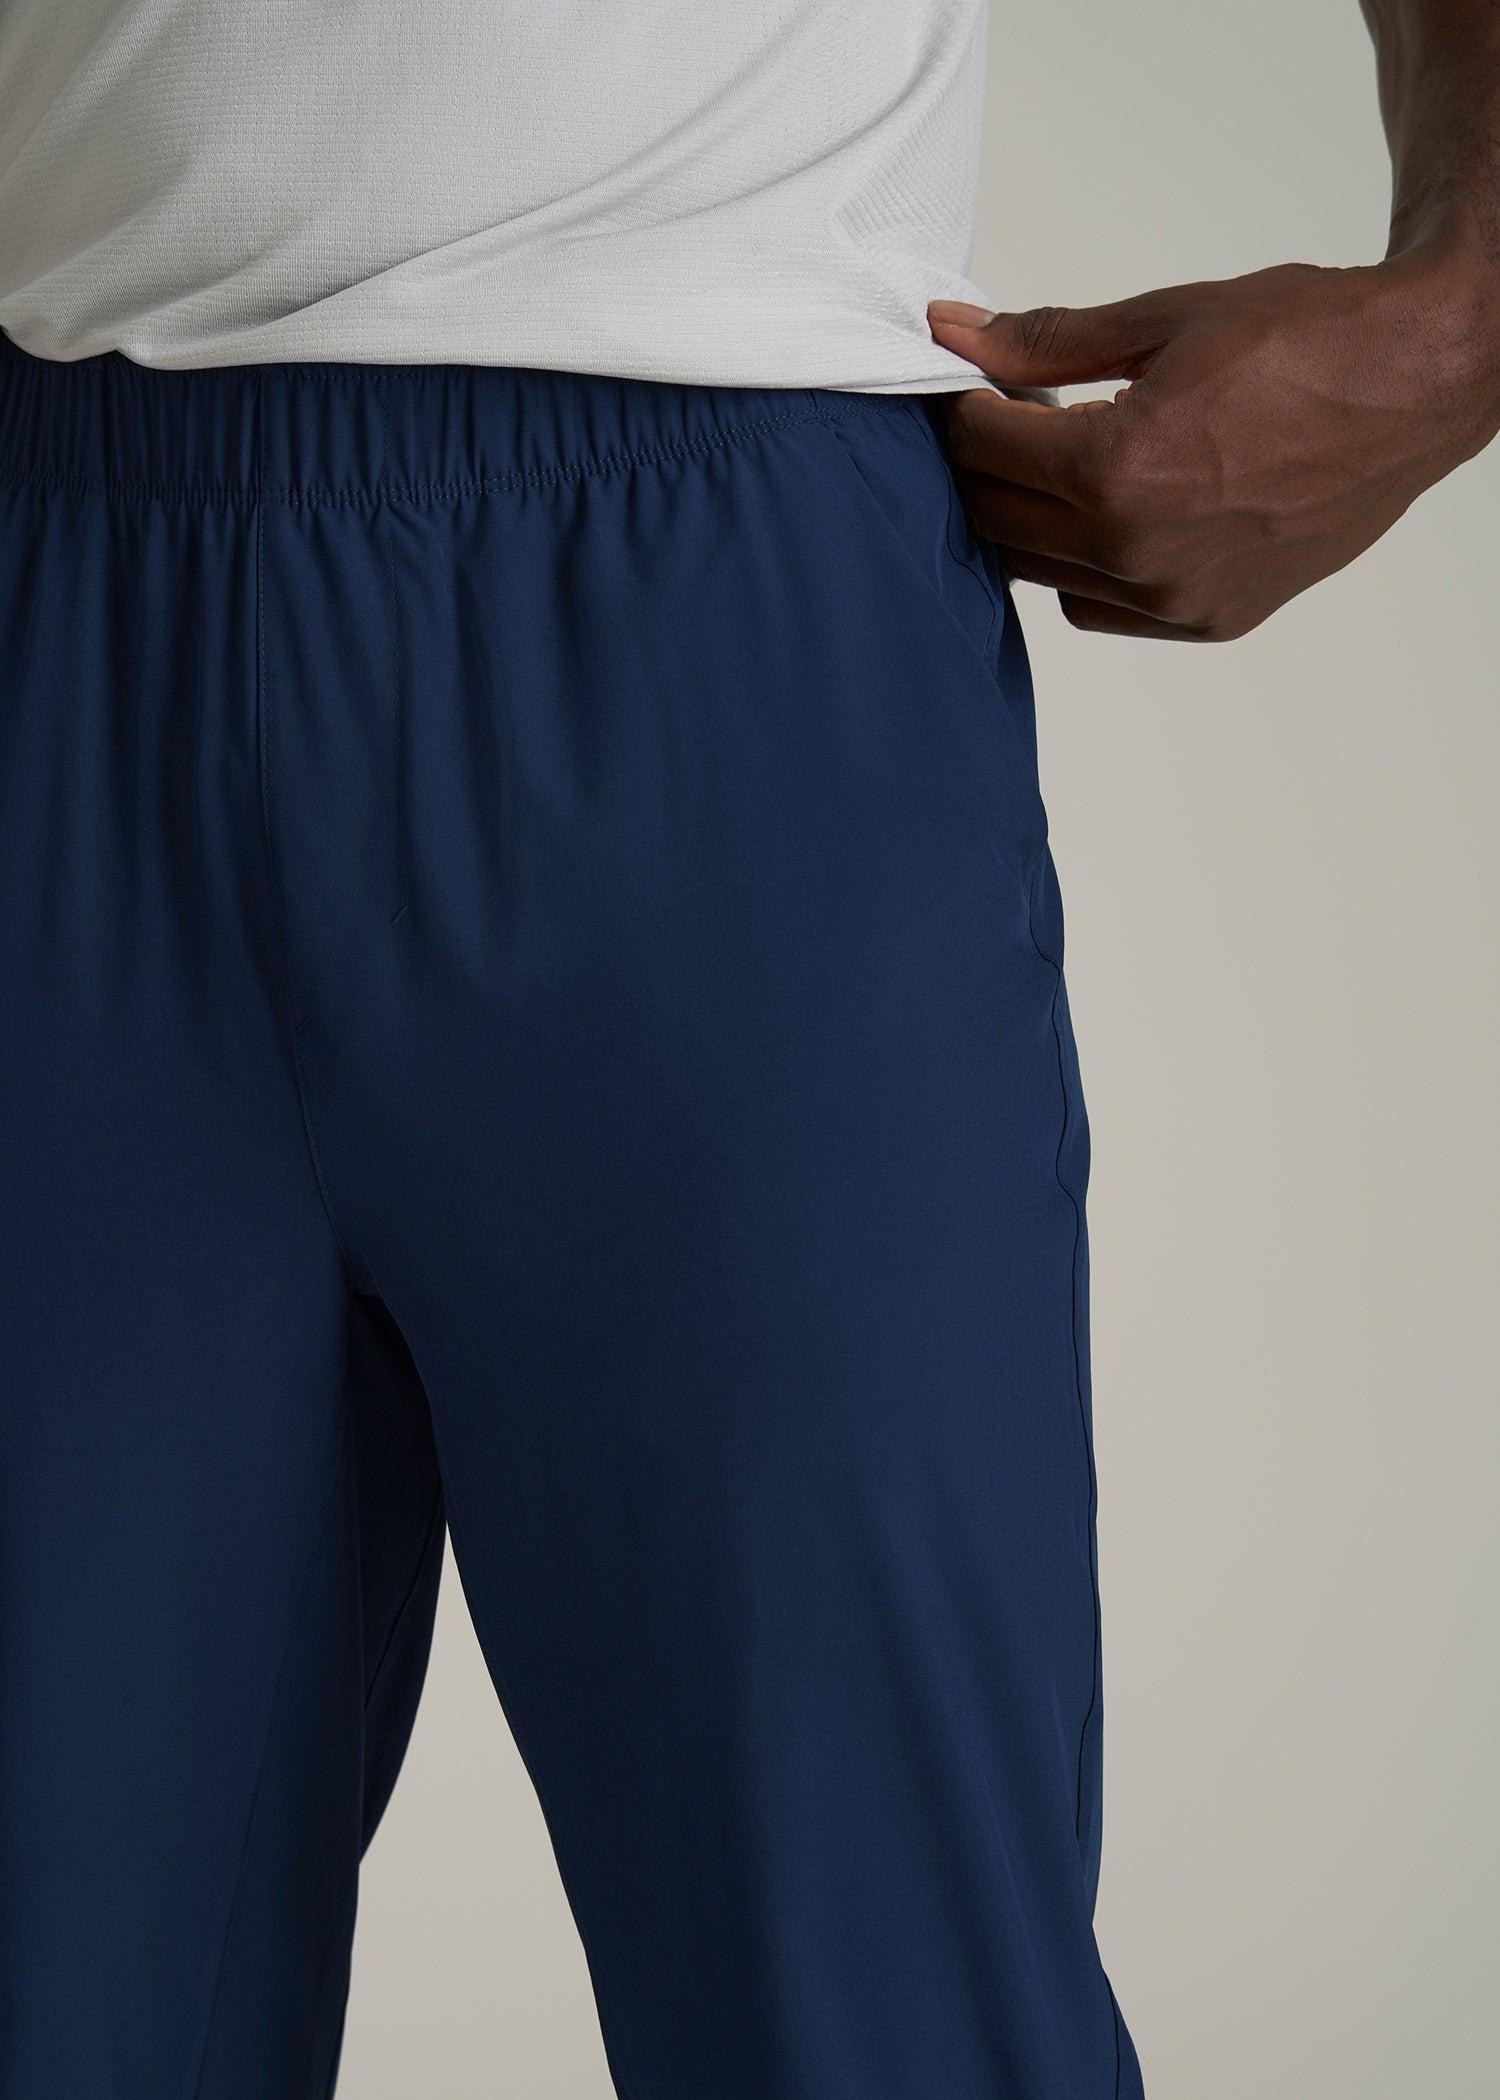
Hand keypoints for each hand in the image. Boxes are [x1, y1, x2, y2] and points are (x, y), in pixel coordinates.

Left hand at [928, 243, 1499, 640]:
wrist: (1417, 383)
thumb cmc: (1308, 338)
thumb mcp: (1165, 320)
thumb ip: (1047, 340)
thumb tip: (953, 333)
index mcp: (1119, 468)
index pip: (981, 449)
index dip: (959, 410)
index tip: (963, 384)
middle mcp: (1138, 549)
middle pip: (996, 519)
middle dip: (982, 467)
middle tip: (1000, 422)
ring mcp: (1175, 596)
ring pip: (1038, 572)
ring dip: (1028, 518)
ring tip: (1058, 464)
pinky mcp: (1209, 619)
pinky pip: (1099, 607)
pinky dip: (1082, 567)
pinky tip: (1106, 515)